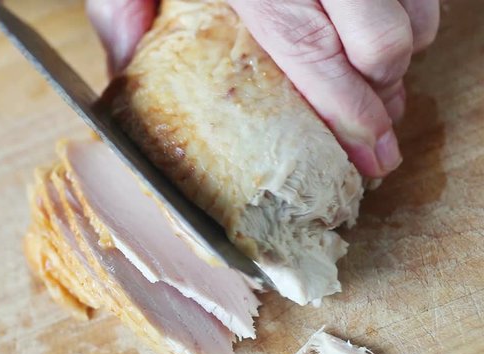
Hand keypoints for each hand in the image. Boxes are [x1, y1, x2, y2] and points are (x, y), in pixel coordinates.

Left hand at [87, 0, 439, 177]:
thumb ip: (123, 8)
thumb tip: (123, 67)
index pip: (311, 51)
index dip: (346, 112)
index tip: (367, 153)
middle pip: (381, 43)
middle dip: (381, 96)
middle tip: (369, 126)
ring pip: (415, 16)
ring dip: (397, 58)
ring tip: (370, 77)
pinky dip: (412, 17)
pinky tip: (380, 29)